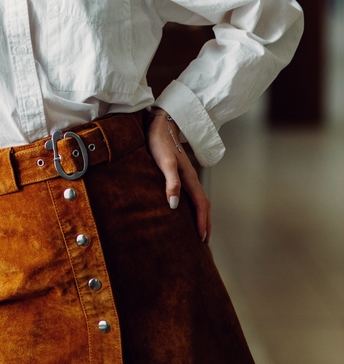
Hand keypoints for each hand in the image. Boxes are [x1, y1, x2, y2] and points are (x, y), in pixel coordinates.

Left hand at [146, 112, 210, 243]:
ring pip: (198, 199)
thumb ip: (171, 182)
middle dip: (206, 222)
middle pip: (203, 204)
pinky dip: (193, 206)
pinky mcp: (178, 172)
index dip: (203, 221)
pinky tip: (185, 209)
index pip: (201, 204)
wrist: (158, 123)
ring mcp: (185, 175)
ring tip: (199, 229)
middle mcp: (190, 178)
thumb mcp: (164, 162)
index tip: (202, 238)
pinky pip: (190, 193)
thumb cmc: (159, 142)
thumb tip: (175, 205)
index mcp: (189, 177)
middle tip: (205, 240)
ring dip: (201, 215)